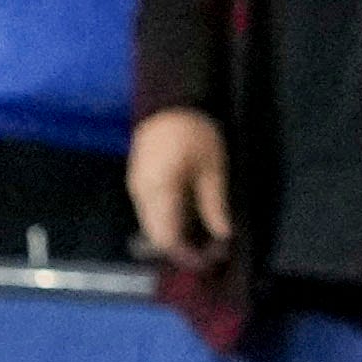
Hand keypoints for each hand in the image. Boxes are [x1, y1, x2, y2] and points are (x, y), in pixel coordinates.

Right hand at [127, 104, 233, 260]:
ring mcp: (137, 188)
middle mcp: (141, 195)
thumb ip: (214, 204)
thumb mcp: (212, 169)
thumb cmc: (194, 132)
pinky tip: (191, 219)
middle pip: (156, 236)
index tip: (209, 260)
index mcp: (158, 192)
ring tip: (204, 237)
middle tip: (210, 250)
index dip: (186, 254)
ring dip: (176, 236)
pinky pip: (152, 212)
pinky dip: (170, 221)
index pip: (166, 238)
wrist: (170, 102)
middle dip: (182, 248)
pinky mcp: (140, 181)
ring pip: (153, 226)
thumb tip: (223, 234)